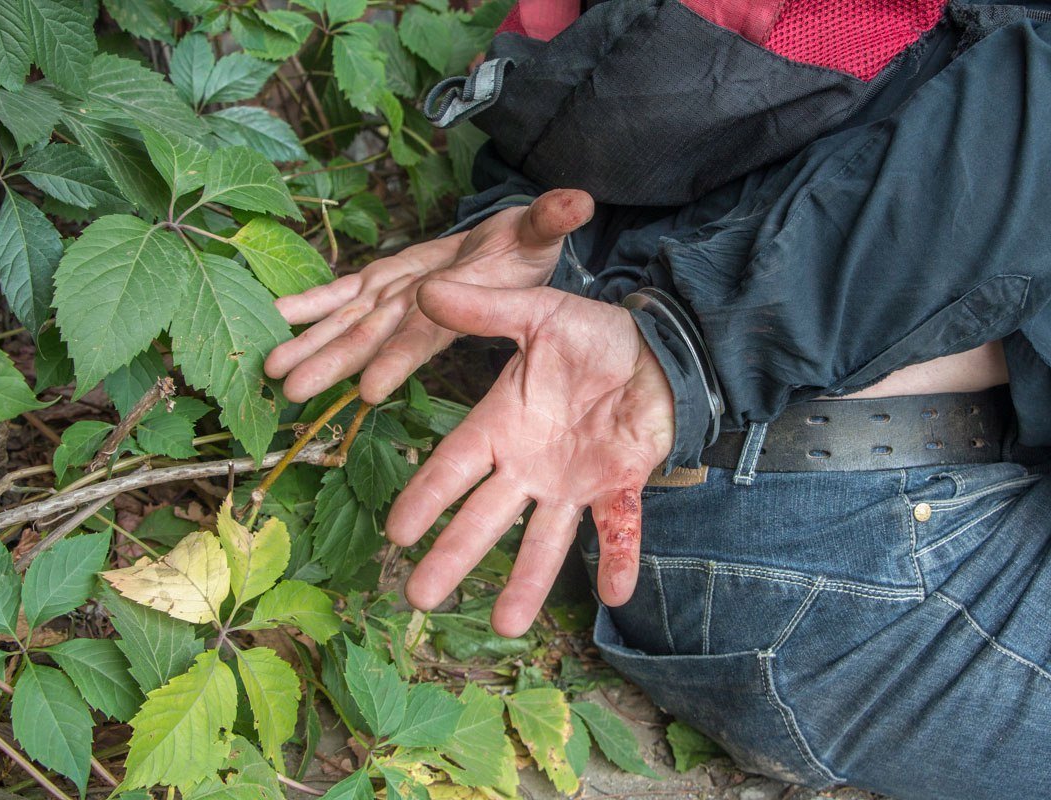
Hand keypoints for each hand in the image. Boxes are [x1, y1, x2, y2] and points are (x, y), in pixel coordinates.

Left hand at [263, 189, 594, 403]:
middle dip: (330, 364)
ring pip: (345, 324)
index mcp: (456, 305)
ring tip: (270, 369)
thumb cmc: (525, 248)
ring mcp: (395, 296)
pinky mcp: (380, 280)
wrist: (506, 249)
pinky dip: (306, 304)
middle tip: (291, 391)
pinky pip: (337, 293)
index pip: (426, 335)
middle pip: (371, 339)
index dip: (400, 359)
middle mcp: (418, 308)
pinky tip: (275, 315)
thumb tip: (578, 200)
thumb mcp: (540, 231)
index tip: (370, 389)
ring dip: (308, 346)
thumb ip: (552, 218)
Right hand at [386, 280, 674, 636]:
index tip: (395, 533)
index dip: (425, 498)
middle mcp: (530, 464)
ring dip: (529, 580)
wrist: (655, 348)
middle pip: (485, 517)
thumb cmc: (591, 337)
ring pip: (545, 538)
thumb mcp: (538, 315)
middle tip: (420, 597)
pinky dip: (618, 559)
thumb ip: (486, 311)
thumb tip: (424, 289)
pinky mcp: (620, 485)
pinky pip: (618, 528)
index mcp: (502, 424)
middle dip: (454, 555)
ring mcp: (574, 482)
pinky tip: (615, 592)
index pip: (453, 467)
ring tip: (507, 624)